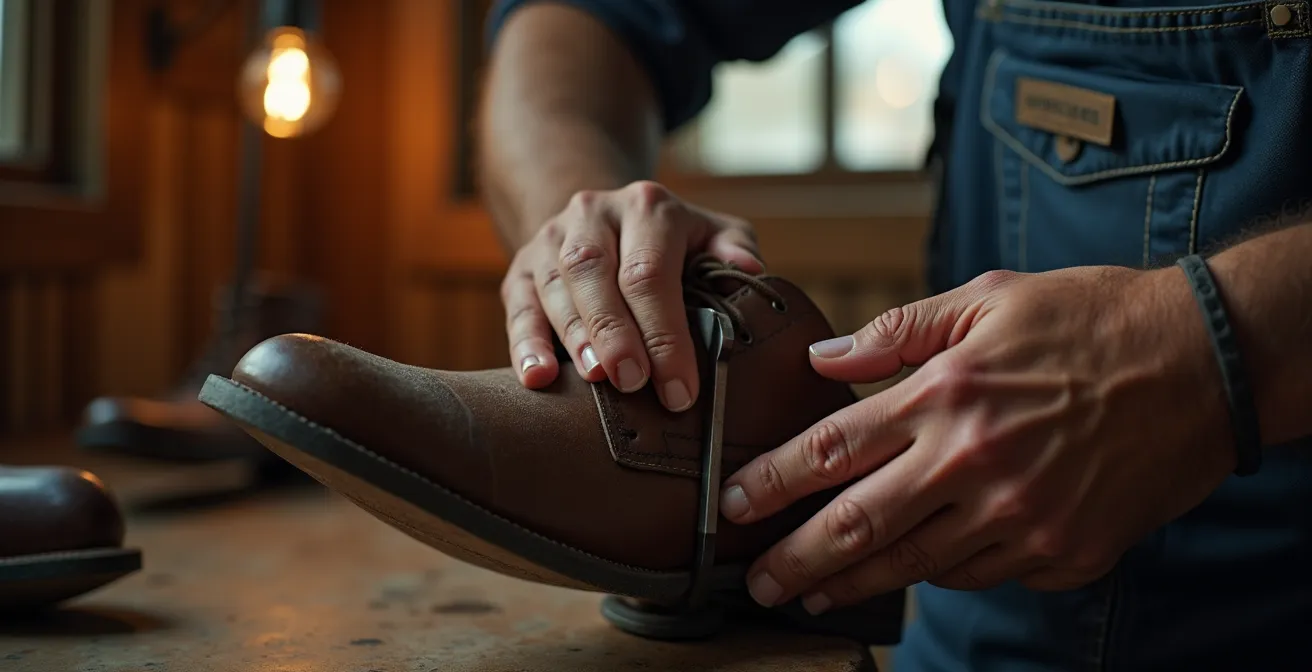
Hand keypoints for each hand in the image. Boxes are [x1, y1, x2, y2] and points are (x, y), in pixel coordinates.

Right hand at [501, 180, 761, 410]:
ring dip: (574, 337)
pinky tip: (538, 378)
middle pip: (596, 273)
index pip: (650, 271)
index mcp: (647, 207)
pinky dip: (525, 344)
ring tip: (593, 378)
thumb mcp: (710, 235)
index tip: (679, 387)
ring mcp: (551, 239)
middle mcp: (593, 213)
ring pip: (556, 286)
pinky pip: (518, 305)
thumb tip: (750, 270)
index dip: (664, 331)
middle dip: (616, 333)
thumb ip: (733, 248)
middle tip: (633, 382)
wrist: (604, 221)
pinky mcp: (520, 268)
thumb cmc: (669, 244)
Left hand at [719, 266, 1235, 613]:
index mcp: (948, 394)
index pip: (831, 449)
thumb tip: (825, 357)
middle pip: (857, 524)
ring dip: (852, 583)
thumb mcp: (989, 298)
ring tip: (812, 594)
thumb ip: (899, 331)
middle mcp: (975, 463)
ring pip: (912, 565)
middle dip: (794, 559)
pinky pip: (980, 577)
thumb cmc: (1091, 320)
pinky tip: (910, 575)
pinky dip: (938, 576)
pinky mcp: (1061, 552)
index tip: (734, 503)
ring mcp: (1020, 517)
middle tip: (754, 581)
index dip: (773, 482)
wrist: (1204, 365)